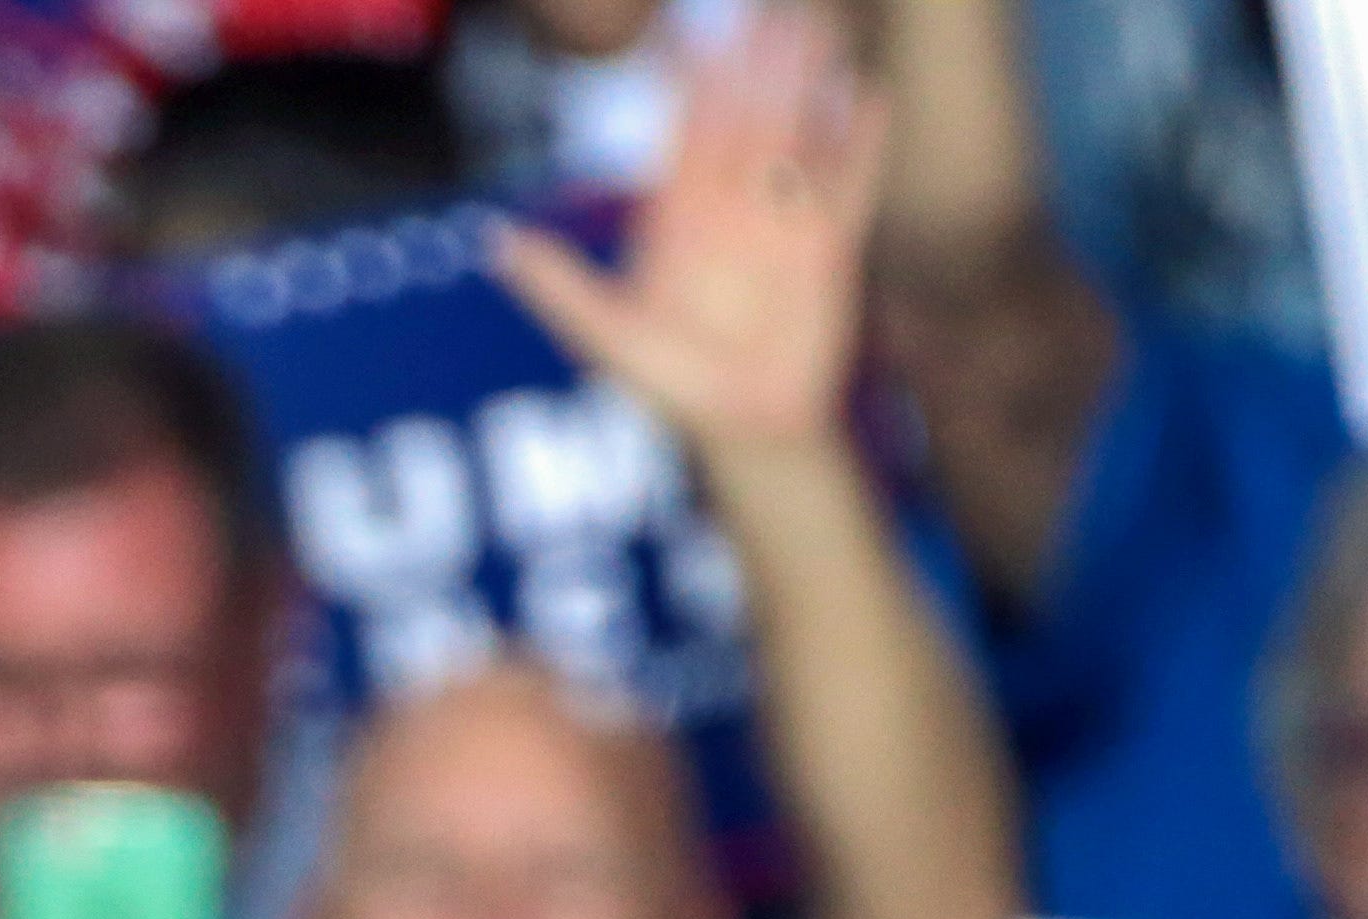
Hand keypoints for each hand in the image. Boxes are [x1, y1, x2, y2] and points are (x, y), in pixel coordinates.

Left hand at [490, 17, 884, 464]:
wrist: (745, 427)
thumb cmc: (672, 386)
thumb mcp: (606, 337)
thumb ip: (559, 288)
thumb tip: (496, 243)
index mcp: (679, 217)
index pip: (685, 133)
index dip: (687, 83)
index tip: (685, 33)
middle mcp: (731, 208)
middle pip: (747, 119)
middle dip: (756, 65)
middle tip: (766, 8)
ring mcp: (781, 223)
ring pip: (797, 137)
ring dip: (807, 87)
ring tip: (818, 29)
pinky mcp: (828, 247)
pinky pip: (849, 186)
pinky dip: (861, 145)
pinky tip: (872, 97)